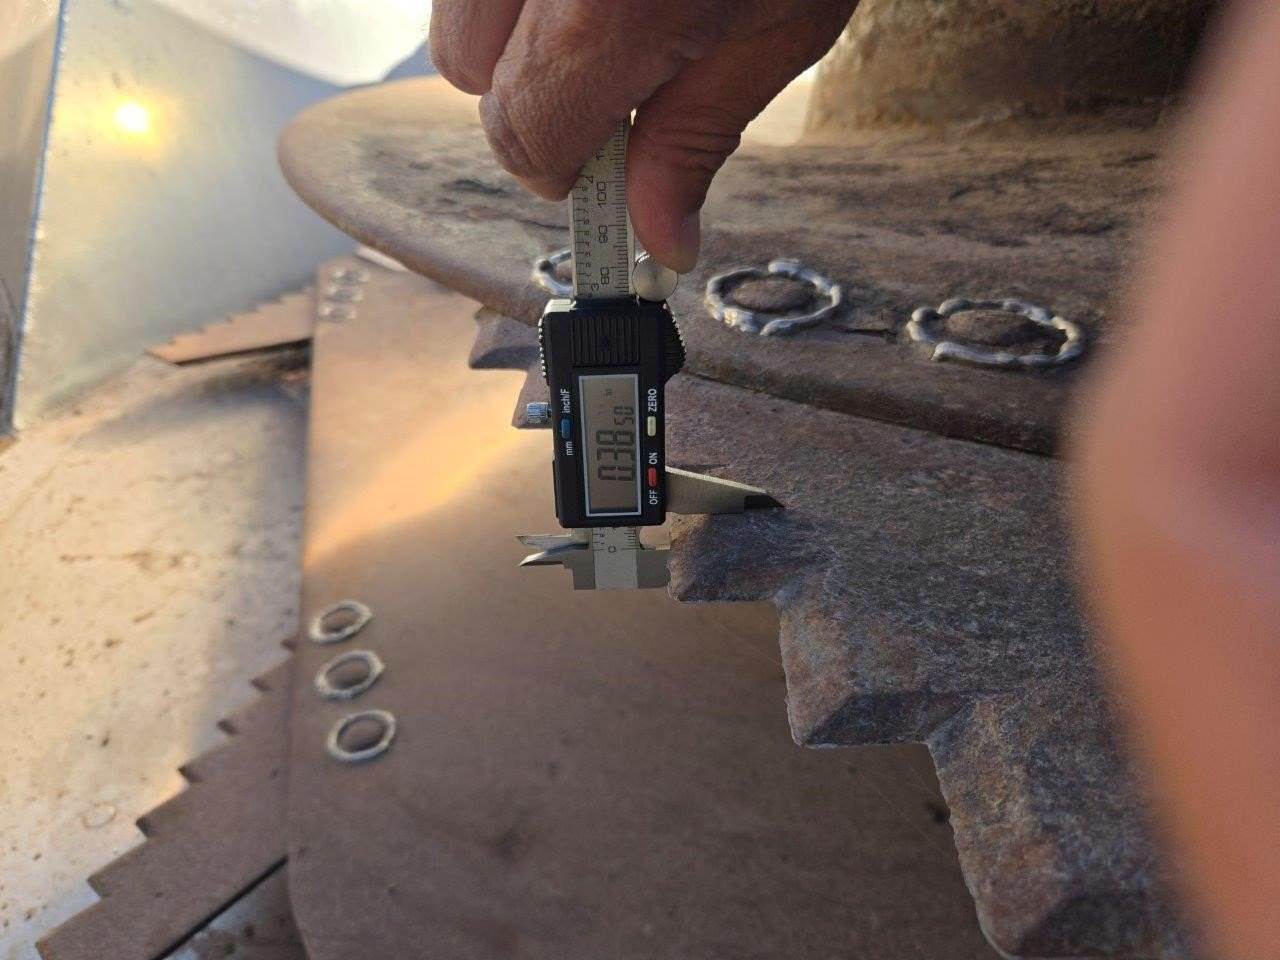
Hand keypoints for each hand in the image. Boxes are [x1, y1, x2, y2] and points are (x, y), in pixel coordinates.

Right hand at [430, 0, 857, 271]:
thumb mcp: (785, 22)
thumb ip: (701, 133)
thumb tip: (655, 237)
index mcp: (601, 10)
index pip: (526, 134)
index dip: (564, 169)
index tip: (606, 177)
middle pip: (464, 67)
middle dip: (528, 97)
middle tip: (612, 87)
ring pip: (457, 6)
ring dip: (510, 32)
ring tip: (603, 13)